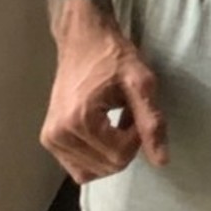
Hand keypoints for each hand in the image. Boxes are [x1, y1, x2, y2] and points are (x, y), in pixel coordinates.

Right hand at [42, 19, 168, 184]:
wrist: (82, 39)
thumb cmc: (113, 56)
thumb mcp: (141, 83)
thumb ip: (151, 122)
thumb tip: (161, 161)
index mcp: (78, 120)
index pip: (120, 156)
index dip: (136, 137)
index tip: (135, 111)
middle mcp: (58, 134)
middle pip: (107, 166)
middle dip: (125, 145)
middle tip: (125, 113)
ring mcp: (51, 139)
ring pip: (94, 172)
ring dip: (111, 151)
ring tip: (113, 120)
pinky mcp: (49, 140)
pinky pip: (79, 169)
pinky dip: (96, 156)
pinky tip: (102, 131)